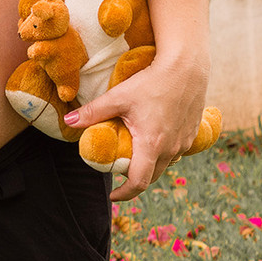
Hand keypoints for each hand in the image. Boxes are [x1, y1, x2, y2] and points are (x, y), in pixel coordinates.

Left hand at [64, 53, 209, 200]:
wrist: (186, 65)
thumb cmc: (152, 81)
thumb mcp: (118, 97)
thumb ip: (93, 112)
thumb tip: (68, 121)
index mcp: (152, 145)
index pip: (139, 182)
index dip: (124, 194)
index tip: (113, 194)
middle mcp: (172, 148)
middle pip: (152, 177)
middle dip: (134, 179)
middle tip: (118, 170)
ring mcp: (185, 142)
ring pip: (165, 164)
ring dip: (149, 165)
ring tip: (134, 154)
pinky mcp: (193, 133)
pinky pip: (176, 152)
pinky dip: (162, 152)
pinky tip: (153, 138)